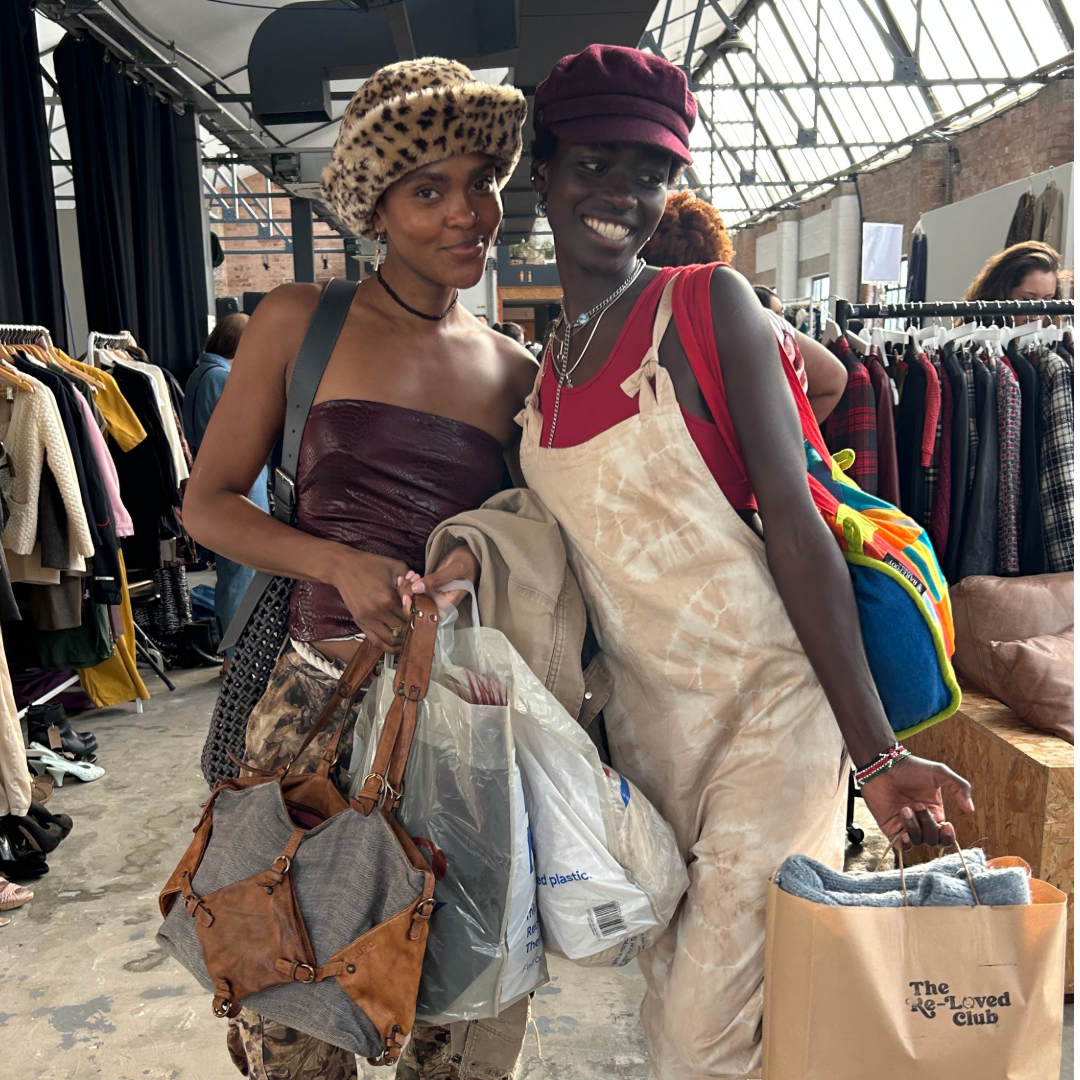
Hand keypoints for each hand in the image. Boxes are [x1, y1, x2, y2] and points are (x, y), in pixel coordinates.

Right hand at [328, 547, 410, 652]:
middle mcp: (377, 612)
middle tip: (419, 626)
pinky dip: (388, 646)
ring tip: (410, 636)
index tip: (422, 615)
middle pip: (402, 629)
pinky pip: (376, 642)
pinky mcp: (360, 623)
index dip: (418, 617)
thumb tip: (420, 590)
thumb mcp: (394, 566)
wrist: (342, 568)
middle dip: (412, 629)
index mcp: (388, 598)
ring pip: (390, 640)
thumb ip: (410, 579)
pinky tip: (396, 644)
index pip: (409, 616)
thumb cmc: (369, 564)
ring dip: (402, 641)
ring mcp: (367, 620)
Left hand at [400, 544, 479, 616]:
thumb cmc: (467, 562)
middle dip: (408, 595)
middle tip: (405, 580)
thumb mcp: (454, 569)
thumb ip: (437, 579)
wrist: (471, 553)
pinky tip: (409, 574)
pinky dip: (411, 582)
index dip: (414, 610)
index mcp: (448, 604)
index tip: (406, 597)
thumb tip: (415, 589)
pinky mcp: (432, 587)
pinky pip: (418, 589)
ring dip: (408, 587)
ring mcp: (435, 594)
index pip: (428, 615)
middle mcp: (440, 602)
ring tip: (409, 575)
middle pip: (419, 608)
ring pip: (416, 598)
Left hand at [859, 755, 974, 851]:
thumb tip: (971, 809)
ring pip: (917, 842)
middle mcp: (921, 822)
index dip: (948, 836)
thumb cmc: (910, 768)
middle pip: (933, 840)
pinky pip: (901, 847)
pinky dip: (904, 844)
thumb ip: (959, 787)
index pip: (946, 836)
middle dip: (928, 825)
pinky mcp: (890, 828)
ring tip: (904, 809)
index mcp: (935, 812)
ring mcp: (905, 825)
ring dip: (913, 828)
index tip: (946, 825)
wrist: (882, 766)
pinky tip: (903, 834)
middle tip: (918, 806)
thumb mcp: (940, 773)